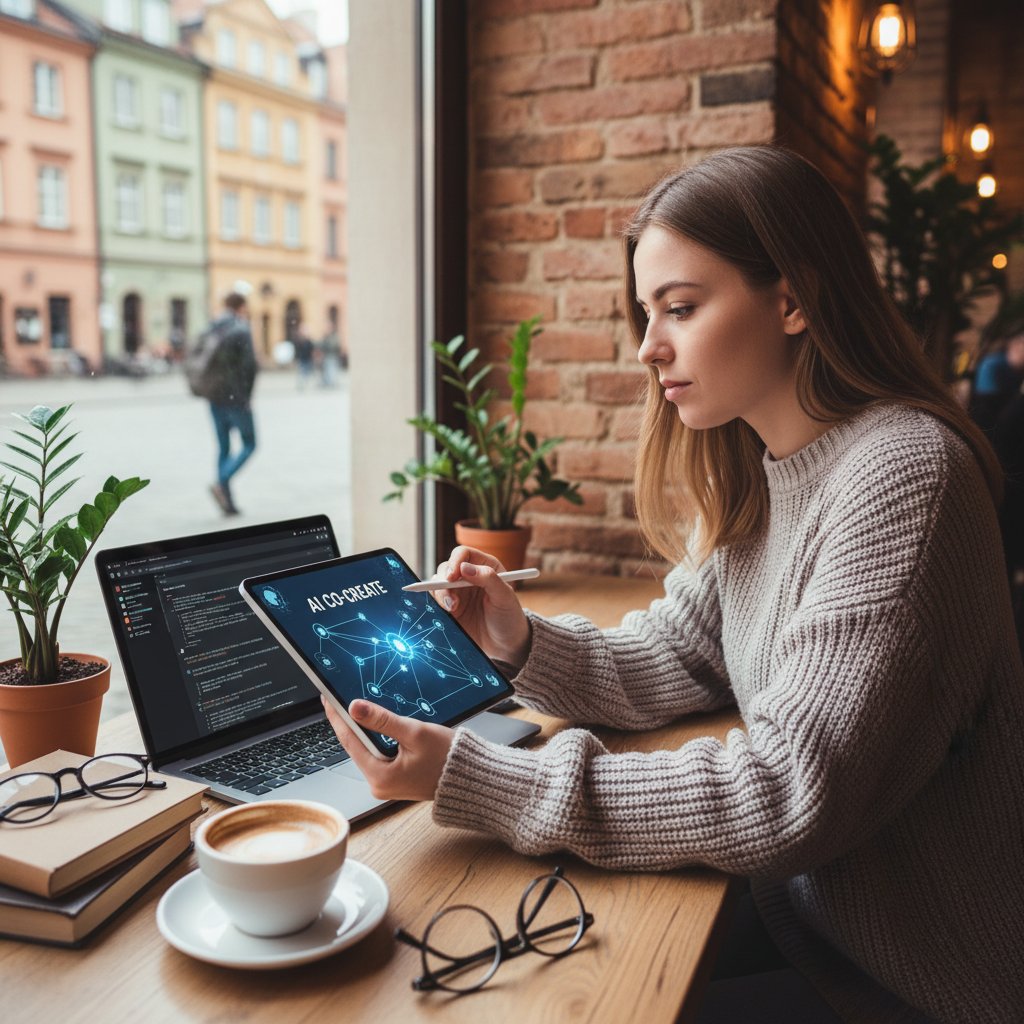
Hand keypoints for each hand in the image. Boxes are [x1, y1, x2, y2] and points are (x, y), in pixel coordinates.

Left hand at [321, 697, 453, 801]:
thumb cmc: (447, 758)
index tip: (327, 699)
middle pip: (356, 746)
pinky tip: (375, 724)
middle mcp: (379, 785)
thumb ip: (383, 720)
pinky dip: (376, 739)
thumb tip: (355, 707)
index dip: (337, 717)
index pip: (350, 741)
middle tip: (338, 698)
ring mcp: (386, 784)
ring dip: (364, 730)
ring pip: (367, 750)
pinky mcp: (395, 780)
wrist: (469, 777)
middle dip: (350, 722)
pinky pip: (378, 755)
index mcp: (380, 777)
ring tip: (355, 708)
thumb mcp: (414, 733)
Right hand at [436, 546, 530, 668]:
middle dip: (444, 581)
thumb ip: (488, 579)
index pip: (464, 554)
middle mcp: (469, 576)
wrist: (505, 644)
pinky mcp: (449, 607)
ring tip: (451, 609)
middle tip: (450, 599)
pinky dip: (436, 604)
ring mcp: (457, 592)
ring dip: (440, 594)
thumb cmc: (509, 617)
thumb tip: (465, 567)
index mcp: (485, 567)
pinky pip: (435, 600)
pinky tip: (447, 614)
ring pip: (438, 583)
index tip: (452, 576)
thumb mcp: (505, 597)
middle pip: (446, 567)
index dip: (455, 561)